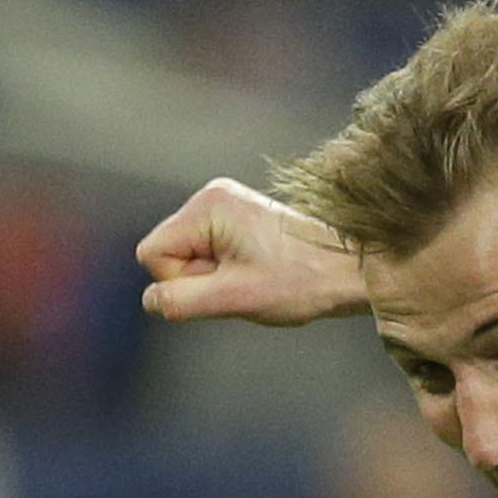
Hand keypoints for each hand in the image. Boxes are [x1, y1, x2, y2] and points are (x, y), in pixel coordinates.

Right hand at [135, 179, 366, 326]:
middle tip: (242, 281)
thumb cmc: (299, 280)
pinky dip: (222, 270)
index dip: (180, 281)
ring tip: (251, 276)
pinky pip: (204, 253)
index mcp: (208, 206)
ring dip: (212, 277)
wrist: (347, 268)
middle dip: (198, 278)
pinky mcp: (233, 218)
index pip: (152, 253)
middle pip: (167, 253)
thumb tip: (150, 301)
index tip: (222, 282)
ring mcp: (222, 205)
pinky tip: (252, 270)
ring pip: (185, 256)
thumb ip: (182, 301)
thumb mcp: (234, 298)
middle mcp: (210, 196)